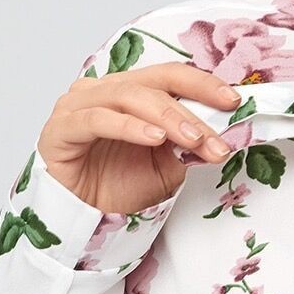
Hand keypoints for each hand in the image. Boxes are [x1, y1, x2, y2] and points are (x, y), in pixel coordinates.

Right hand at [37, 62, 240, 214]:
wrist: (84, 217)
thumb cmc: (118, 186)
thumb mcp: (166, 165)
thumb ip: (186, 144)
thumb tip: (219, 132)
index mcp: (129, 91)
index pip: (169, 76)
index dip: (202, 85)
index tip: (233, 101)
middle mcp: (103, 91)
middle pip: (152, 86)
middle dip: (189, 113)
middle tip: (214, 139)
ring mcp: (78, 105)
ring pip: (128, 97)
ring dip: (167, 119)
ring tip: (192, 140)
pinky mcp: (61, 128)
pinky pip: (97, 119)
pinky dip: (129, 126)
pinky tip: (154, 138)